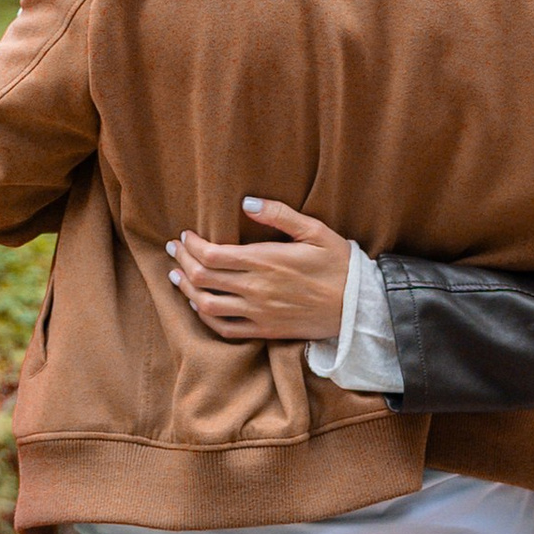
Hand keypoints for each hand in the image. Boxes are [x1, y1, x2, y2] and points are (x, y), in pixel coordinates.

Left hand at [168, 199, 352, 345]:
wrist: (359, 307)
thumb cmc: (339, 265)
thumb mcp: (315, 231)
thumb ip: (279, 214)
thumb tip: (247, 203)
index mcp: (266, 261)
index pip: (212, 255)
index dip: (191, 245)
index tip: (185, 235)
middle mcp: (256, 289)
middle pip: (202, 278)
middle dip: (182, 261)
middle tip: (174, 250)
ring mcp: (258, 313)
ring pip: (207, 305)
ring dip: (186, 289)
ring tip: (176, 275)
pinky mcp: (265, 330)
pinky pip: (225, 329)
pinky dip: (205, 317)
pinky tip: (198, 305)